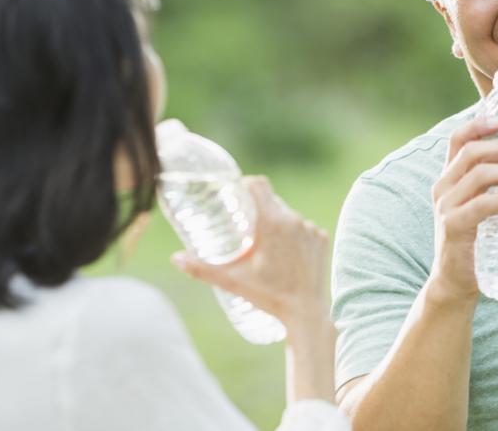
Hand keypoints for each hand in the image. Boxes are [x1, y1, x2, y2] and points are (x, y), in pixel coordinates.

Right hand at [171, 176, 330, 336]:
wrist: (306, 314)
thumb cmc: (269, 296)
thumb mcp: (232, 281)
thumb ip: (201, 269)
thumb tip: (175, 259)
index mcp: (273, 222)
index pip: (259, 185)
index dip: (246, 184)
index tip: (236, 194)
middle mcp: (295, 220)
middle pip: (272, 201)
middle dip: (257, 209)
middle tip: (244, 225)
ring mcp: (311, 230)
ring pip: (289, 215)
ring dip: (277, 222)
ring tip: (264, 241)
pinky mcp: (322, 240)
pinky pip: (305, 228)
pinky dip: (295, 234)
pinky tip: (286, 249)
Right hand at [427, 117, 497, 303]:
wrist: (455, 282)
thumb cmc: (476, 243)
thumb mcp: (495, 215)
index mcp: (450, 179)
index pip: (457, 141)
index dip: (477, 125)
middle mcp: (443, 188)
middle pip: (470, 153)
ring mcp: (446, 207)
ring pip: (477, 175)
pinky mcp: (453, 227)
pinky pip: (481, 206)